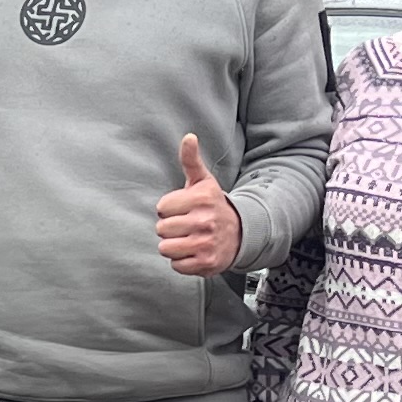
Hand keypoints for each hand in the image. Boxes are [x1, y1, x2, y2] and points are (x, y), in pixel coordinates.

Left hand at [155, 136, 241, 275]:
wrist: (240, 233)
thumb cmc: (213, 205)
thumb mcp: (203, 181)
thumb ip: (191, 160)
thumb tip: (189, 136)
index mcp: (201, 199)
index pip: (161, 208)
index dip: (168, 209)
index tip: (182, 209)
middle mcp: (204, 221)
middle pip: (161, 229)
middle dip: (169, 228)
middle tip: (185, 225)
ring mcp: (206, 243)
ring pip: (166, 248)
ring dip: (173, 245)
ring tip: (187, 239)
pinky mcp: (207, 263)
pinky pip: (176, 265)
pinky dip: (182, 261)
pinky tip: (194, 251)